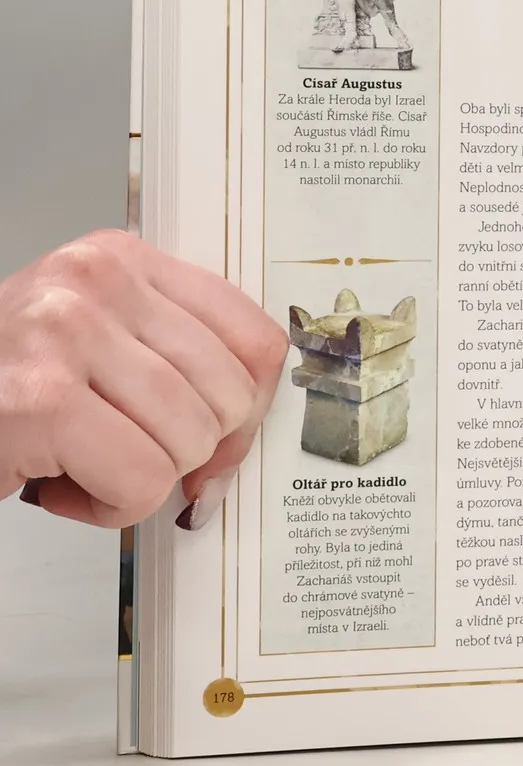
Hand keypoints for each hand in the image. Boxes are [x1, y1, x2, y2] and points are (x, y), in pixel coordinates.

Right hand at [1, 232, 286, 528]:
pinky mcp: (39, 401)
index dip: (252, 408)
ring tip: (81, 462)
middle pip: (230, 396)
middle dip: (188, 452)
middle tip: (126, 452)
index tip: (223, 439)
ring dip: (139, 481)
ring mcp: (65, 335)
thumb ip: (177, 366)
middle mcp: (94, 283)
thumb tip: (240, 443)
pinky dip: (110, 507)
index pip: (255, 336)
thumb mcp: (97, 345)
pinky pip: (141, 480)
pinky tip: (61, 484)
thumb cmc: (1, 387)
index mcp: (119, 259)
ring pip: (190, 442)